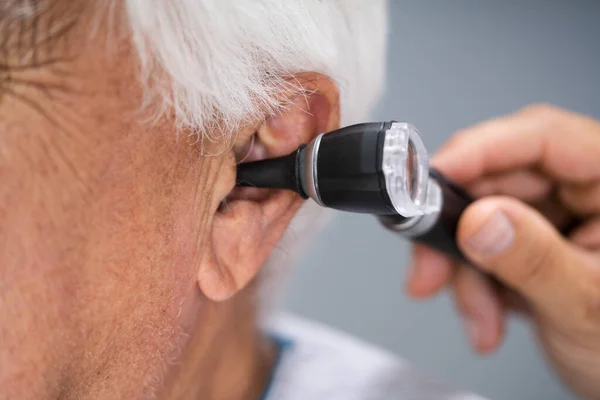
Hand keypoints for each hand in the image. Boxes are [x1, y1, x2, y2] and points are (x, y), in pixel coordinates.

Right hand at [407, 104, 599, 398]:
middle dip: (456, 234)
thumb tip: (478, 219)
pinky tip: (488, 316)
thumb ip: (534, 259)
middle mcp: (583, 188)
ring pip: (477, 216)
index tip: (428, 180)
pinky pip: (479, 244)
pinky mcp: (531, 238)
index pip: (542, 139)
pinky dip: (472, 283)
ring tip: (479, 317)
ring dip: (463, 271)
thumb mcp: (587, 304)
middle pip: (496, 181)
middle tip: (429, 271)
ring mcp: (555, 214)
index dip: (479, 151)